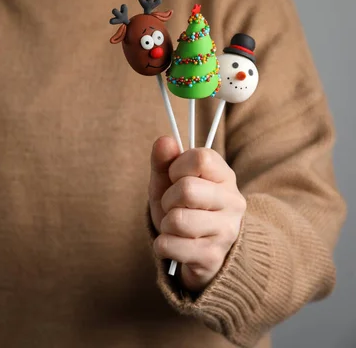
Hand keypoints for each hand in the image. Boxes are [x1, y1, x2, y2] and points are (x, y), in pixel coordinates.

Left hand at [148, 136, 245, 291]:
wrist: (196, 254)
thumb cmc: (182, 209)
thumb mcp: (168, 182)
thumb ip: (163, 160)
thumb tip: (164, 140)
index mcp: (225, 176)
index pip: (201, 158)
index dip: (177, 167)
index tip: (176, 178)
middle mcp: (233, 202)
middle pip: (187, 189)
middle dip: (168, 199)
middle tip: (174, 207)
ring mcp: (226, 231)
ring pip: (177, 220)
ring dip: (165, 225)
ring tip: (175, 228)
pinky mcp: (212, 256)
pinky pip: (170, 245)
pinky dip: (162, 246)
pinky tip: (174, 245)